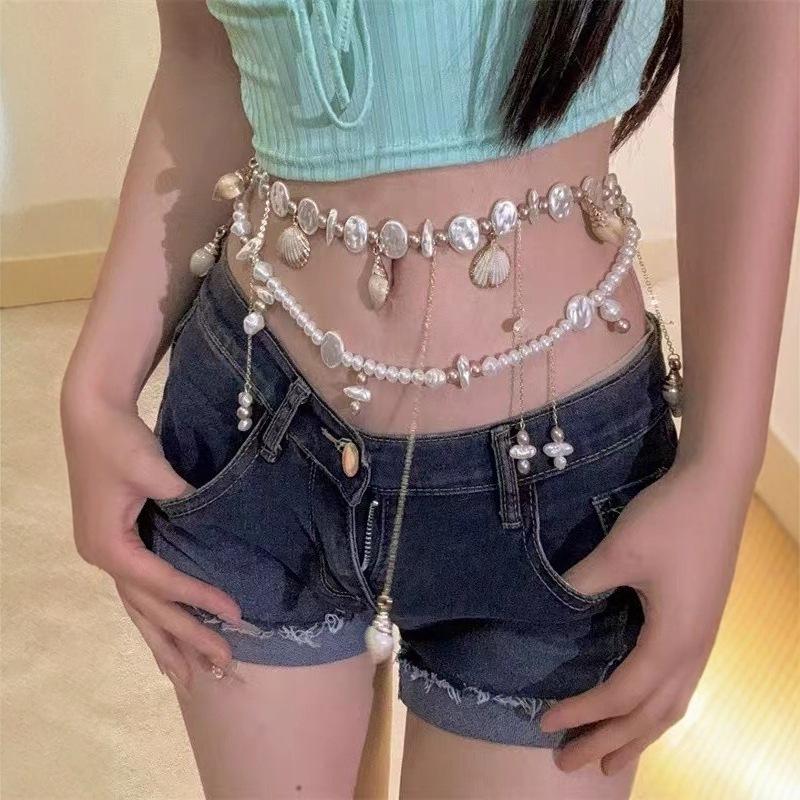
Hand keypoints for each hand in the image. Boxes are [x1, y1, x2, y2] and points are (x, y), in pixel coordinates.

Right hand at [61, 395, 241, 687]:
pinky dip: (155, 615)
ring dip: (165, 641)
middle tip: (223, 666)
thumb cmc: (119, 440)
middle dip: (186, 639)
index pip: (160, 583)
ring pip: (140, 608)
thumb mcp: (151, 468)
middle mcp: (103, 558)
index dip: (198, 598)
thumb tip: (214, 523)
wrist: (92, 413)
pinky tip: (167, 638)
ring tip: (190, 677)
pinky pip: (139, 590)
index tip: (236, 614)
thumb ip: (182, 500)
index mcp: (108, 546)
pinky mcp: (116, 543)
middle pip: (149, 608)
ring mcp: (106, 554)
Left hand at [538, 462, 748, 774]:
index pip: (620, 694)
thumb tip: (545, 609)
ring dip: (638, 735)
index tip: (543, 721)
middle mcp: (692, 652)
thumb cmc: (667, 520)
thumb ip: (580, 586)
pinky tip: (644, 708)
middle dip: (609, 742)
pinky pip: (679, 686)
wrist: (714, 488)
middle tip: (569, 765)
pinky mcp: (700, 626)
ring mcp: (701, 641)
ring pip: (671, 707)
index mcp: (671, 641)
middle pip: (649, 715)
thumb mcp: (618, 553)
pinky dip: (657, 710)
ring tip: (610, 759)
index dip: (582, 712)